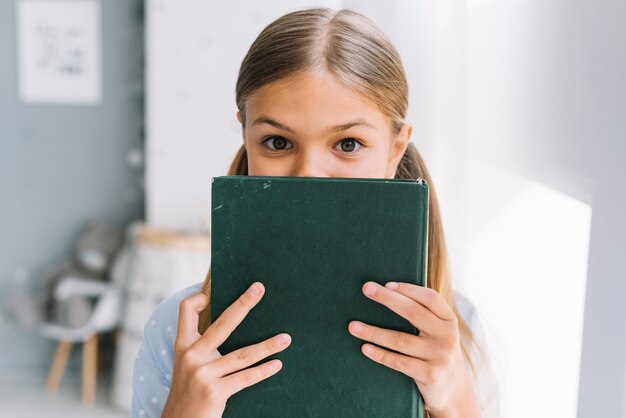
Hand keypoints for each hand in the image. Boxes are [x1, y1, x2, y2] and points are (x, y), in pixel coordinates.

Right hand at [162, 282, 291, 417]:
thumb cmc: (189, 388)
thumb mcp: (188, 362)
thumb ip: (202, 343)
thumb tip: (232, 318)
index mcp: (183, 344)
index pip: (186, 309)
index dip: (201, 295)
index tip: (218, 284)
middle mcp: (191, 356)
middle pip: (222, 323)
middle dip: (243, 304)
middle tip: (259, 288)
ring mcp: (203, 374)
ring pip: (242, 355)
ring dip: (268, 346)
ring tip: (286, 338)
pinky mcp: (215, 392)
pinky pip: (245, 378)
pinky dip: (263, 371)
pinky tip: (277, 364)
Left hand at [348, 281, 479, 417]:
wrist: (454, 392)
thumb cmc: (437, 353)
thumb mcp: (439, 332)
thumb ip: (424, 315)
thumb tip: (388, 292)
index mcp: (449, 320)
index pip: (430, 298)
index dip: (408, 289)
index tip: (386, 284)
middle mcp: (447, 336)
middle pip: (413, 312)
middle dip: (387, 298)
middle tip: (366, 288)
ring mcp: (440, 356)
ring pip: (400, 339)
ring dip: (373, 332)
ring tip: (353, 326)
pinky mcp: (430, 375)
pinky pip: (399, 362)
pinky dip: (380, 354)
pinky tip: (365, 348)